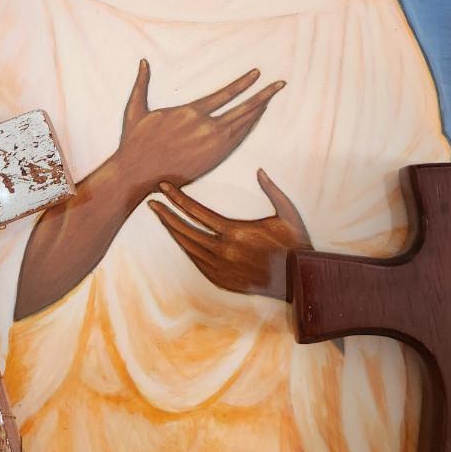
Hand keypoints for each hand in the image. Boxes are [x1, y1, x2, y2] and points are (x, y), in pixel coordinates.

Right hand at [119, 60, 284, 192]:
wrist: (136, 174)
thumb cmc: (134, 142)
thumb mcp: (135, 109)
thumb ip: (142, 83)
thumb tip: (143, 61)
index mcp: (190, 112)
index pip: (225, 94)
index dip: (243, 83)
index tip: (257, 73)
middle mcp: (205, 127)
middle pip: (243, 108)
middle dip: (263, 95)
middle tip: (281, 84)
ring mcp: (212, 145)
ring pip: (243, 125)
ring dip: (258, 111)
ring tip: (271, 99)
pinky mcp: (213, 160)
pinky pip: (237, 141)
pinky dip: (249, 129)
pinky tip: (256, 120)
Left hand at [148, 169, 310, 300]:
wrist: (299, 280)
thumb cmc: (295, 244)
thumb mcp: (288, 213)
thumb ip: (272, 190)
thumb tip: (260, 170)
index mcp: (236, 232)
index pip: (197, 212)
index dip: (177, 198)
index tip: (163, 187)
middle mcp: (224, 251)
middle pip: (185, 230)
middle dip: (166, 214)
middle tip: (151, 202)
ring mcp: (221, 268)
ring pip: (188, 247)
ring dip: (173, 231)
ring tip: (162, 218)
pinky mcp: (222, 281)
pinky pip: (196, 262)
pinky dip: (186, 249)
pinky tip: (180, 239)